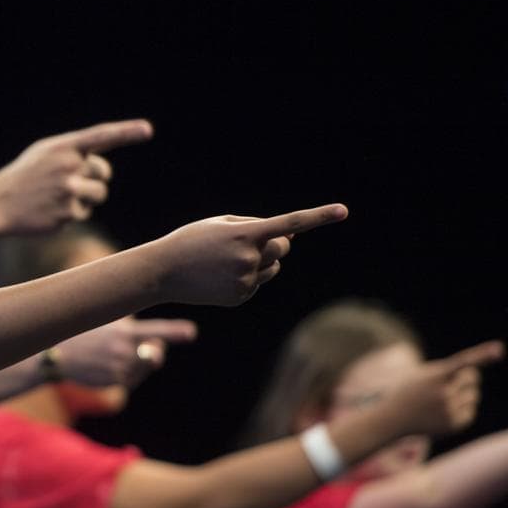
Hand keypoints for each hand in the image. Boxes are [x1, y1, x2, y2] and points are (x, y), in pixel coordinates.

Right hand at [0, 120, 152, 231]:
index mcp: (62, 147)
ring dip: (87, 198)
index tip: (147, 130)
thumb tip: (102, 168)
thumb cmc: (23, 178)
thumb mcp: (43, 155)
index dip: (126, 132)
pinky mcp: (67, 214)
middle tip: (68, 183)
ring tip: (59, 198)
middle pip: (104, 172)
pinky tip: (49, 211)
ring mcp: (68, 191)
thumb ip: (72, 153)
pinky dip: (71, 214)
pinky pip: (84, 213)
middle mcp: (67, 166)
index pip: (101, 136)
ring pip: (99, 194)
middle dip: (94, 178)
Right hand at [53, 316, 196, 388]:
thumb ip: (135, 327)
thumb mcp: (109, 321)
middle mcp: (125, 351)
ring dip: (138, 361)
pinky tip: (108, 365)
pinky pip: (134, 378)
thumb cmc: (87, 333)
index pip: (155, 330)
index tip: (191, 332)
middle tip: (138, 343)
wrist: (59, 355)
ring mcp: (121, 369)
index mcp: (125, 332)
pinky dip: (128, 372)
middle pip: (156, 354)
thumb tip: (158, 337)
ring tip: (113, 353)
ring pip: (145, 367)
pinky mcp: (116, 382)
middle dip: (153, 350)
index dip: (174, 332)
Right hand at [153, 204, 348, 305]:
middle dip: (274, 243)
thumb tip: (288, 239)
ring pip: (272, 268)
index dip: (319, 216)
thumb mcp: (220, 223)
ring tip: (226, 261)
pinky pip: (257, 283)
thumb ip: (255, 226)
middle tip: (247, 242)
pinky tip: (220, 277)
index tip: (343, 210)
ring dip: (260, 261)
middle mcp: (250, 258)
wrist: (163, 272)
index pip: (289, 224)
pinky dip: (245, 278)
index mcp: (245, 234)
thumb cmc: (190, 241)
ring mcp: (246, 281)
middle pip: (283, 248)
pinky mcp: (241, 297)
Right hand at [389, 340, 504, 436]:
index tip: (499, 349)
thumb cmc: (410, 391)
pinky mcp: (454, 424)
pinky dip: (461, 409)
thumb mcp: (422, 375)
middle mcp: (444, 393)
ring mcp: (450, 410)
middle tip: (447, 383)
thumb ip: (448, 371)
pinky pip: (471, 410)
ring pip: (474, 394)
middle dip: (465, 378)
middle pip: (473, 377)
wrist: (393, 418)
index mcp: (435, 376)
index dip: (482, 354)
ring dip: (462, 394)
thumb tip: (475, 373)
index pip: (462, 363)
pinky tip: (443, 412)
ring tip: (440, 400)